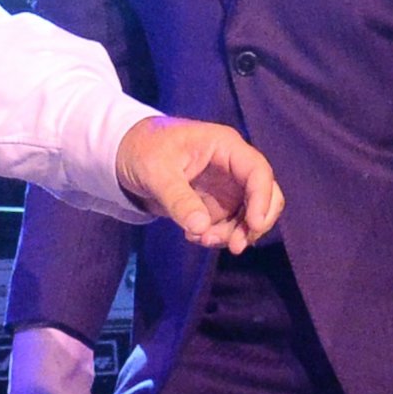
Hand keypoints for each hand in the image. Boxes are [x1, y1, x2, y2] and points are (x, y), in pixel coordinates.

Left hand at [115, 116, 282, 253]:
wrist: (126, 156)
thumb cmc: (143, 150)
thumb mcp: (156, 172)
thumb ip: (179, 198)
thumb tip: (201, 227)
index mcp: (225, 147)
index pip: (258, 171)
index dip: (262, 199)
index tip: (254, 226)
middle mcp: (233, 167)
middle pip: (266, 195)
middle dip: (254, 223)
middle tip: (234, 246)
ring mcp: (227, 188)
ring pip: (248, 216)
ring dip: (232, 234)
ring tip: (200, 239)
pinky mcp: (216, 205)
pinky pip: (230, 226)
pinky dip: (218, 236)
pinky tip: (192, 236)